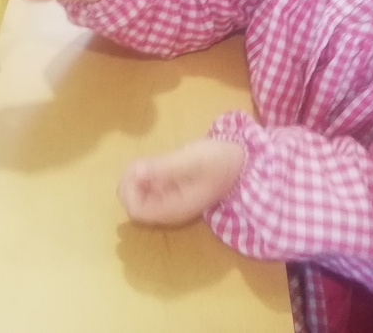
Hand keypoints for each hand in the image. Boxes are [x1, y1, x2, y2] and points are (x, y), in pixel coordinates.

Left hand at [118, 138, 245, 225]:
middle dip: (131, 182)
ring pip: (136, 194)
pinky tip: (155, 163)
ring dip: (136, 176)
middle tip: (144, 162)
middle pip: (132, 203)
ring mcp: (168, 201)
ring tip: (152, 161)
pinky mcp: (170, 191)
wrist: (241, 163)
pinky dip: (143, 174)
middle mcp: (167, 210)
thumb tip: (136, 173)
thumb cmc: (218, 162)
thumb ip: (163, 168)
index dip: (130, 190)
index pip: (136, 211)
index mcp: (172, 209)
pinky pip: (145, 187)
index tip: (140, 170)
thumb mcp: (191, 161)